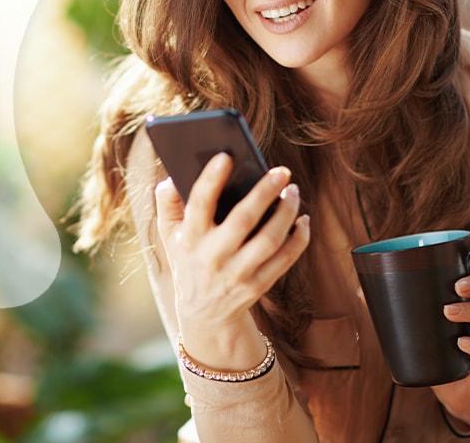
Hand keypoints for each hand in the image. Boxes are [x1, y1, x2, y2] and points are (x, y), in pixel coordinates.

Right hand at [155, 153, 309, 370]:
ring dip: (286, 213)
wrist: (204, 313)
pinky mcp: (259, 285)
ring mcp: (238, 273)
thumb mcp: (169, 235)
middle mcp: (213, 257)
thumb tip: (171, 177)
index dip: (211, 179)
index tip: (226, 155)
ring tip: (293, 191)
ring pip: (269, 240)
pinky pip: (285, 259)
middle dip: (263, 192)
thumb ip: (166, 203)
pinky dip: (298, 238)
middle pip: (243, 220)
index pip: (199, 205)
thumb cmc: (188, 259)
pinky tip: (303, 219)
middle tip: (281, 171)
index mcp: (190, 239)